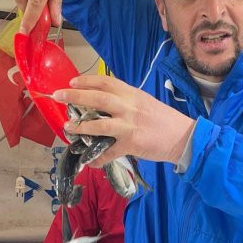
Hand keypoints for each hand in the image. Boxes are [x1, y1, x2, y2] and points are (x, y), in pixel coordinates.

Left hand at [54, 74, 195, 164]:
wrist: (184, 137)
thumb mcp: (145, 103)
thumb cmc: (165, 120)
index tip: (72, 81)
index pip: (106, 82)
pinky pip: (109, 152)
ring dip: (80, 126)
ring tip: (68, 127)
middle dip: (75, 96)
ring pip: (99, 124)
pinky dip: (97, 158)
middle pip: (97, 99)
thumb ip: (127, 102)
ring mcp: (129, 125)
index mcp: (133, 94)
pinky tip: (89, 161)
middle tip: (58, 95)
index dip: (87, 80)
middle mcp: (129, 107)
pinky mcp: (131, 144)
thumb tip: (105, 105)